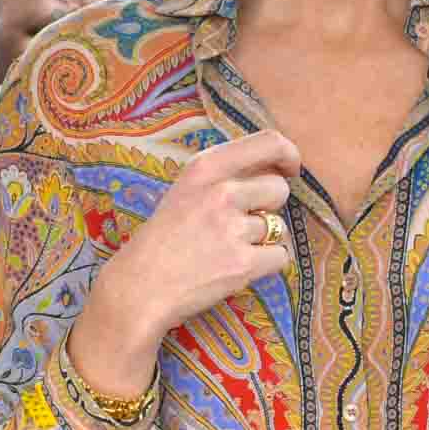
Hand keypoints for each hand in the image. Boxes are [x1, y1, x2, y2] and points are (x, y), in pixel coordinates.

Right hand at [68, 129, 298, 392]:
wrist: (139, 287)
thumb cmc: (162, 240)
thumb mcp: (185, 190)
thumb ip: (224, 176)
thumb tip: (274, 167)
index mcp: (204, 167)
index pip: (269, 142)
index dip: (287, 154)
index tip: (288, 169)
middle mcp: (221, 192)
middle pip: (278, 188)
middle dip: (269, 207)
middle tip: (240, 224)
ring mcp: (232, 228)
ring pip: (279, 226)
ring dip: (262, 239)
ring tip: (228, 249)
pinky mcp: (243, 263)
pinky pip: (281, 256)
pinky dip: (266, 264)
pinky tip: (237, 267)